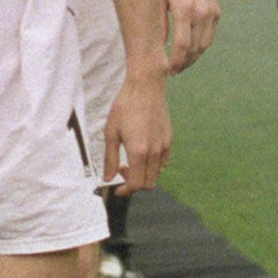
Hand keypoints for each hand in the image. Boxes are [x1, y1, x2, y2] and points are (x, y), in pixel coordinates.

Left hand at [102, 70, 170, 191]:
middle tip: (122, 171)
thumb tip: (107, 178)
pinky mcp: (169, 139)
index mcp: (138, 151)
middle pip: (149, 184)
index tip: (117, 189)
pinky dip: (153, 166)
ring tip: (131, 161)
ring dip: (144, 175)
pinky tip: (143, 153)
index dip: (125, 191)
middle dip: (135, 185)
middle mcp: (154, 152)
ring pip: (157, 174)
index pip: (136, 184)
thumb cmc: (125, 106)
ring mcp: (164, 146)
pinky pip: (164, 162)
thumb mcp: (111, 132)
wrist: (146, 87)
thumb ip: (110, 158)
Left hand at [157, 0, 218, 72]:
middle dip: (184, 63)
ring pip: (205, 45)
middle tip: (173, 71)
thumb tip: (157, 46)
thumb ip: (158, 22)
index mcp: (185, 9)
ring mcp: (211, 13)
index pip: (182, 44)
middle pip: (195, 48)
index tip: (169, 70)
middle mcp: (201, 13)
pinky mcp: (216, 12)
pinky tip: (190, 49)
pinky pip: (209, 36)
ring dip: (193, 57)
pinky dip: (200, 46)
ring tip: (181, 63)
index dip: (176, 61)